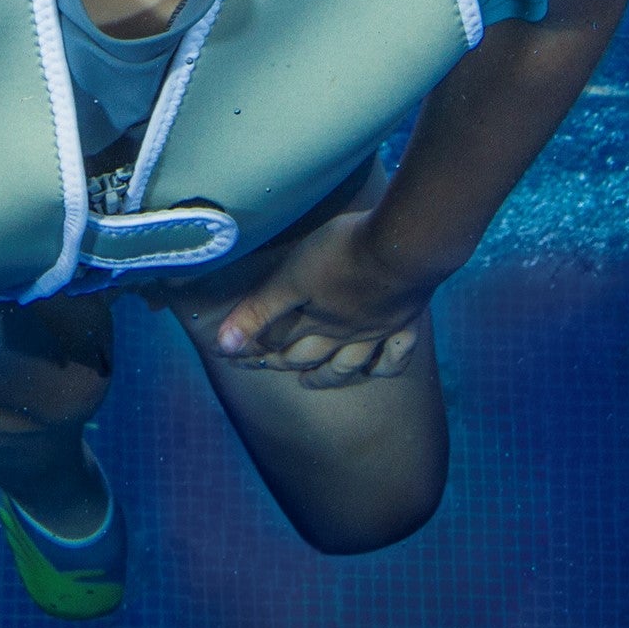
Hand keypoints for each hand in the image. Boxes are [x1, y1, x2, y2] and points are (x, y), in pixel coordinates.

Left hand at [213, 210, 435, 389]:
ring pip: (350, 363)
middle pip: (311, 355)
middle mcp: (346, 334)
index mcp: (317, 321)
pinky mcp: (406, 320)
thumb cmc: (342, 254)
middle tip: (268, 367)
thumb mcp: (291, 277)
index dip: (254, 350)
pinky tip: (378, 369)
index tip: (233, 357)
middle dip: (285, 363)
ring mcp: (379, 330)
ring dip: (328, 375)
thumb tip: (222, 346)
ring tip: (310, 382)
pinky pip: (396, 355)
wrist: (402, 246)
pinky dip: (385, 367)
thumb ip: (259, 310)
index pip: (278, 343)